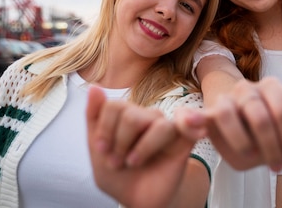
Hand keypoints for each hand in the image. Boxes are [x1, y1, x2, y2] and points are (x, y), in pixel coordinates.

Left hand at [86, 87, 204, 207]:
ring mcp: (165, 127)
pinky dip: (185, 124)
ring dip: (139, 148)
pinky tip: (187, 134)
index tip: (102, 151)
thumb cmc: (119, 177)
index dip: (105, 129)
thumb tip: (94, 86)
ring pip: (153, 119)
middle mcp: (146, 118)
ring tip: (134, 163)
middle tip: (118, 162)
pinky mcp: (184, 139)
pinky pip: (180, 126)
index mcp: (126, 116)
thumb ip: (94, 117)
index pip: (113, 106)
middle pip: (130, 114)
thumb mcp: (97, 150)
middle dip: (119, 142)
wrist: (138, 202)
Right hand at [204, 67, 281, 170]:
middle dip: (270, 145)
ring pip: (227, 113)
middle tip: (276, 164)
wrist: (253, 144)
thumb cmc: (280, 131)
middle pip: (258, 115)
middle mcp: (246, 88)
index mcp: (270, 86)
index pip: (281, 108)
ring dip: (242, 141)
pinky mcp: (207, 116)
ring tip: (251, 157)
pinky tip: (198, 128)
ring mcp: (224, 100)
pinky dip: (193, 120)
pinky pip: (195, 115)